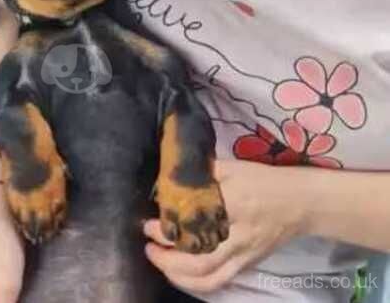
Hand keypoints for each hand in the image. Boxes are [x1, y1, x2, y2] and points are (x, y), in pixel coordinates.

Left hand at [143, 160, 308, 294]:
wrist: (301, 202)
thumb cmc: (263, 180)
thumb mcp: (232, 167)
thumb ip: (201, 173)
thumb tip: (168, 178)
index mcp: (234, 204)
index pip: (195, 222)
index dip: (168, 227)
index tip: (150, 222)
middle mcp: (239, 235)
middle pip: (199, 259)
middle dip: (167, 258)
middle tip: (149, 246)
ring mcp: (244, 254)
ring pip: (208, 277)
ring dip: (177, 274)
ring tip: (158, 260)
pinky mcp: (247, 265)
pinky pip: (219, 282)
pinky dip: (195, 282)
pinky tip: (178, 273)